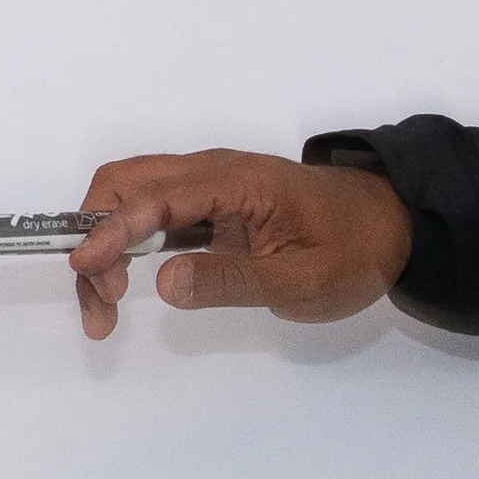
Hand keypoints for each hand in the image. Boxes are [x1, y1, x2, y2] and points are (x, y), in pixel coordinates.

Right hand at [65, 146, 411, 339]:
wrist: (390, 225)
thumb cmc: (354, 251)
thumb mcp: (302, 281)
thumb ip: (233, 280)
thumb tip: (164, 283)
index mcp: (237, 182)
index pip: (155, 196)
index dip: (112, 231)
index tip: (87, 271)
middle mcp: (213, 172)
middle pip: (126, 183)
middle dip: (96, 236)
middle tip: (102, 303)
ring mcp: (209, 186)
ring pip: (132, 197)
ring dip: (104, 243)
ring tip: (105, 307)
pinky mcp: (210, 205)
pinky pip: (152, 213)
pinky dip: (126, 244)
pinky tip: (123, 283)